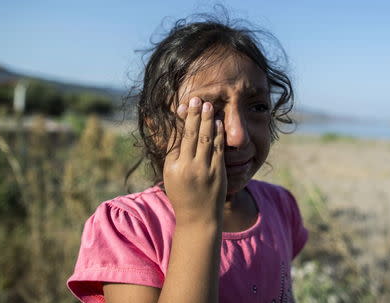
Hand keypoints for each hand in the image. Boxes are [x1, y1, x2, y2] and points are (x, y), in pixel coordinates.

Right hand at [163, 97, 226, 225]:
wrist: (199, 218)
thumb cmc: (182, 194)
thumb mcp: (171, 175)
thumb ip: (173, 154)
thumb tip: (176, 131)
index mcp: (173, 167)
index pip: (177, 138)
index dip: (182, 121)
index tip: (184, 106)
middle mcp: (188, 167)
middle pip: (191, 134)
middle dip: (195, 115)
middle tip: (197, 99)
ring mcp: (204, 170)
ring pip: (206, 139)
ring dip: (208, 120)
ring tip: (208, 105)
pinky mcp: (218, 173)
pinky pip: (218, 149)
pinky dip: (218, 134)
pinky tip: (218, 123)